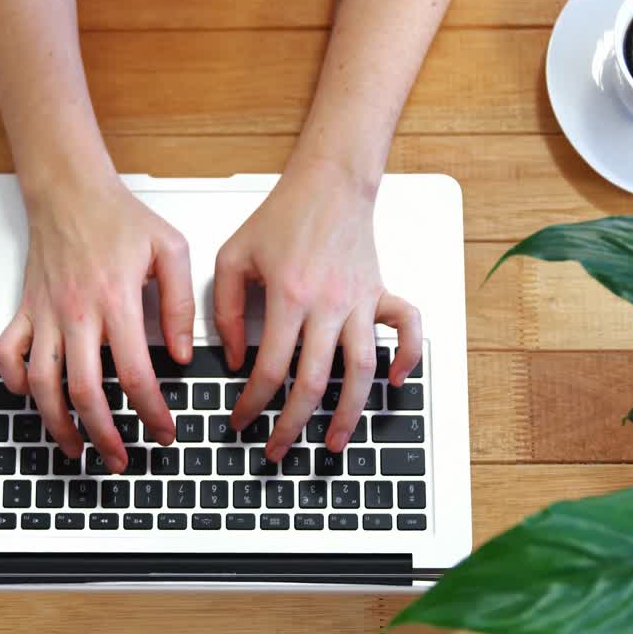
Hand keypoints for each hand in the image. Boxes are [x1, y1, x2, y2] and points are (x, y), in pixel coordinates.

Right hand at [0, 172, 190, 472]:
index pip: (135, 374)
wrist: (70, 190)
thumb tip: (182, 353)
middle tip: (120, 458)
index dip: (151, 412)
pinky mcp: (26, 309)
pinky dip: (14, 382)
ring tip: (75, 448)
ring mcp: (45, 314)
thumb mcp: (170, 250)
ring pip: (42, 384)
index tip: (164, 431)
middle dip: (104, 435)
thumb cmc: (118, 217)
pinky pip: (7, 354)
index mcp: (116, 301)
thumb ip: (180, 303)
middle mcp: (76, 313)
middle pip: (85, 392)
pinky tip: (31, 397)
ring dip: (56, 424)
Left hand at [214, 158, 421, 460]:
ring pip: (360, 370)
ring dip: (349, 412)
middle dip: (292, 425)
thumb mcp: (233, 257)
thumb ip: (225, 310)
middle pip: (313, 382)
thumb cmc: (281, 217)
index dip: (252, 403)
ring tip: (333, 443)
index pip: (270, 369)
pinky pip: (405, 329)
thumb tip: (232, 359)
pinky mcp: (380, 293)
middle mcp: (328, 304)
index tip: (240, 421)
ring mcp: (359, 301)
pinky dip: (406, 356)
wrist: (328, 183)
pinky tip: (395, 382)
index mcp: (289, 296)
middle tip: (277, 449)